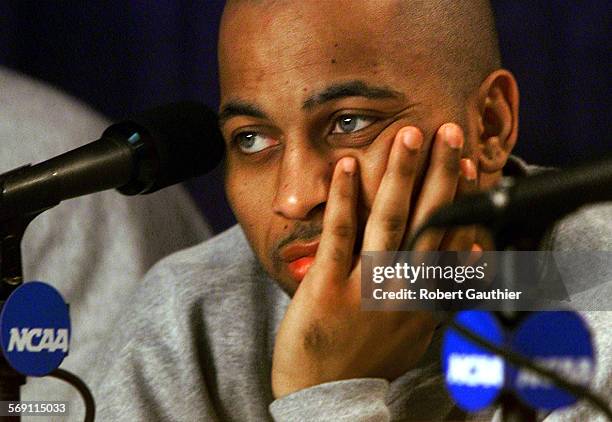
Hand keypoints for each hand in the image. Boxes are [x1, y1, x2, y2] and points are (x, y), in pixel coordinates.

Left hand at [271, 123, 476, 397]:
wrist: (327, 391)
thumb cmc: (369, 355)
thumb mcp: (417, 327)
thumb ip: (442, 287)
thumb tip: (470, 250)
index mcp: (424, 295)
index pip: (449, 237)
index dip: (460, 197)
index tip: (467, 163)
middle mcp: (402, 286)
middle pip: (426, 220)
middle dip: (439, 173)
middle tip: (448, 131)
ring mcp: (365, 284)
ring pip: (388, 220)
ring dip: (399, 175)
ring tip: (408, 135)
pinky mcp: (328, 285)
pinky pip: (339, 234)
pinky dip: (344, 198)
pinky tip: (345, 165)